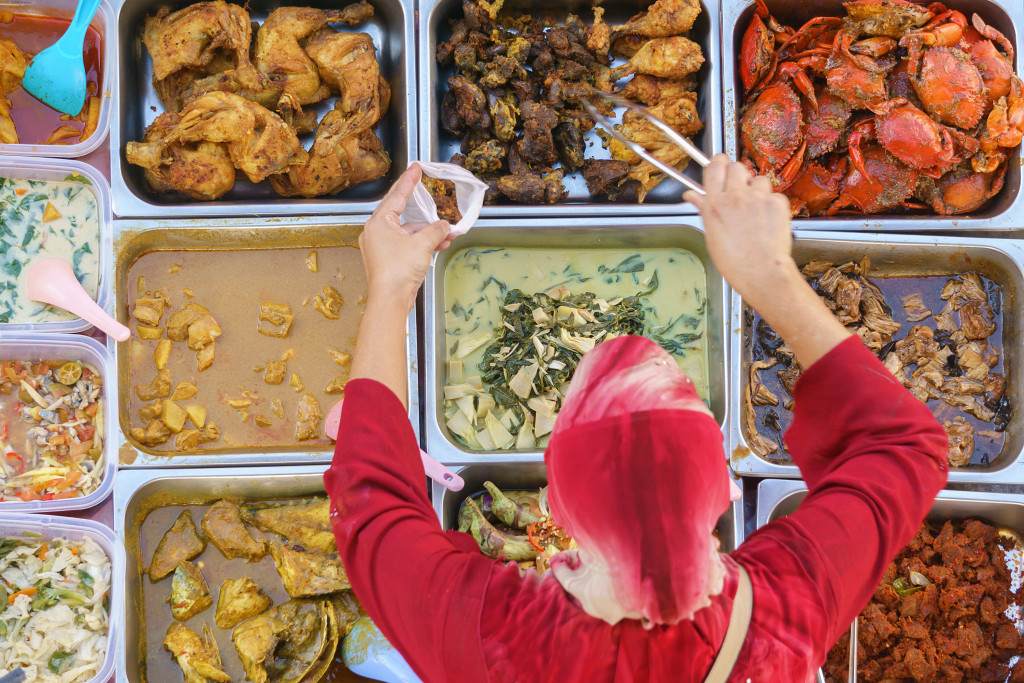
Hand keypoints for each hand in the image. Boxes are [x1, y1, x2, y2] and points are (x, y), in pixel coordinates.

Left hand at [360, 164, 451, 310]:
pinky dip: (421, 243)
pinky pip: (405, 244)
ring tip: (446, 232)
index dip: (409, 181)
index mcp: (378, 223)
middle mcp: (375, 232)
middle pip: (401, 213)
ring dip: (426, 232)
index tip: (415, 168)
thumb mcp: (422, 244)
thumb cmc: (399, 271)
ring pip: (406, 232)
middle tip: (424, 186)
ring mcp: (380, 247)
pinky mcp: (386, 260)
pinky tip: (438, 244)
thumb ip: (435, 230)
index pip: (396, 196)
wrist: (390, 301)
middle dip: (421, 208)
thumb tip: (445, 225)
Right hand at [684, 155, 796, 310]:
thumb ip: (705, 208)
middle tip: (739, 190)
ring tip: (756, 210)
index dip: (718, 163)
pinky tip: (768, 220)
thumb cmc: (735, 261)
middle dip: (738, 175)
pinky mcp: (777, 203)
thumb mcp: (712, 234)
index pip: (715, 166)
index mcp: (715, 204)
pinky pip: (774, 194)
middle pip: (737, 166)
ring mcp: (757, 198)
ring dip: (757, 190)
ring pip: (758, 179)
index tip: (720, 166)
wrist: (761, 272)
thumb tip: (692, 196)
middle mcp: (735, 197)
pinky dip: (772, 204)